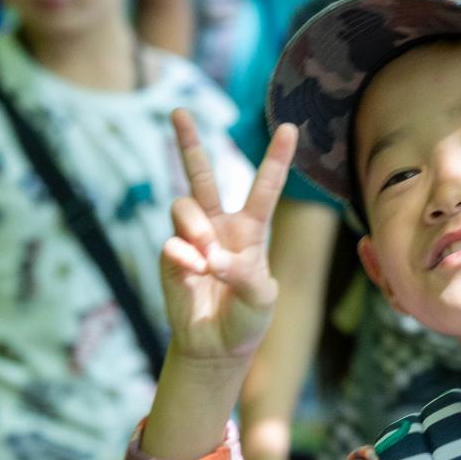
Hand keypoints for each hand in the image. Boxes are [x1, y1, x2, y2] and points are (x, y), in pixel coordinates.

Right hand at [161, 115, 297, 362]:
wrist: (217, 348)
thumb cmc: (248, 319)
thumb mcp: (261, 297)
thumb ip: (241, 273)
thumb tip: (208, 256)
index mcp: (252, 229)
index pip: (265, 186)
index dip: (276, 157)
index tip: (290, 126)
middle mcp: (219, 226)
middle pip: (202, 175)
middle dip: (189, 143)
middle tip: (178, 111)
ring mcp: (192, 239)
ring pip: (184, 206)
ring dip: (196, 229)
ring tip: (207, 261)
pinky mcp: (171, 257)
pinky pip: (172, 243)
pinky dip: (185, 258)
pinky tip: (194, 273)